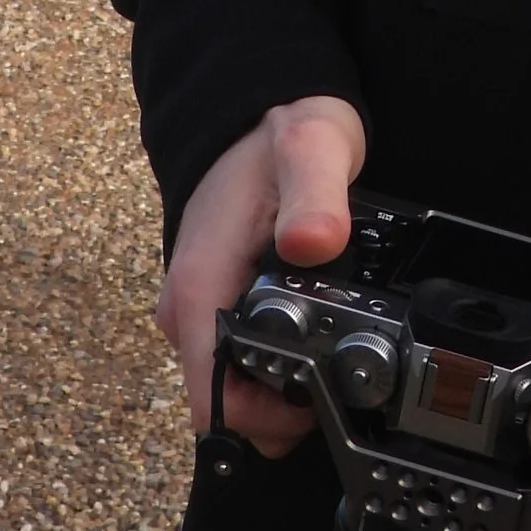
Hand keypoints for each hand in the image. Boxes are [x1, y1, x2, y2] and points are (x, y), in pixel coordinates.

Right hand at [155, 94, 365, 457]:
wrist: (259, 111)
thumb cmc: (278, 132)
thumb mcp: (310, 152)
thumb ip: (316, 196)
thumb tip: (312, 242)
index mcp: (200, 288)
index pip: (213, 404)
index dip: (266, 419)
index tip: (319, 398)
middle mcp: (188, 309)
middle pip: (226, 403)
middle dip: (283, 407)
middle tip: (342, 369)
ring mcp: (199, 309)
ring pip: (234, 384)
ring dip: (283, 385)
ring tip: (336, 347)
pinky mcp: (215, 304)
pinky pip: (240, 359)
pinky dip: (278, 362)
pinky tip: (317, 335)